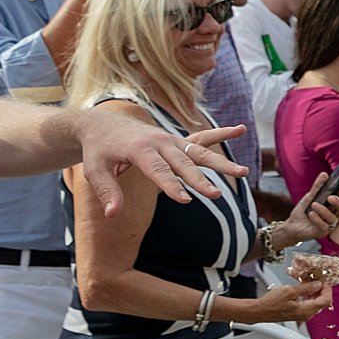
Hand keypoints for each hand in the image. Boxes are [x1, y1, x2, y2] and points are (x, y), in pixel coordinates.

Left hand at [79, 111, 242, 214]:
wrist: (103, 124)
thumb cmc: (98, 150)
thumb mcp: (94, 170)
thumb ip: (107, 191)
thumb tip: (113, 214)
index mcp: (139, 148)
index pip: (158, 170)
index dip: (171, 186)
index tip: (185, 200)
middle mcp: (160, 142)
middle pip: (183, 163)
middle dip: (200, 180)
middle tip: (216, 195)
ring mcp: (171, 140)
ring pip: (199, 152)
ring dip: (221, 163)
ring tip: (244, 172)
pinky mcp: (178, 141)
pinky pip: (203, 137)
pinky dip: (222, 133)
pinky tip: (241, 130)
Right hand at [249, 279, 333, 324]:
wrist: (259, 311)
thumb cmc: (271, 303)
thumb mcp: (289, 291)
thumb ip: (306, 288)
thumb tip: (318, 284)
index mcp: (306, 310)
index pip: (326, 300)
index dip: (327, 289)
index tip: (323, 281)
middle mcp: (306, 315)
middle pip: (322, 301)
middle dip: (321, 289)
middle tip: (316, 279)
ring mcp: (302, 315)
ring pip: (315, 302)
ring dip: (314, 291)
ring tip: (307, 281)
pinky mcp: (298, 313)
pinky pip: (308, 303)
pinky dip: (308, 295)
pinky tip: (302, 288)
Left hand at [278, 171, 338, 244]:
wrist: (291, 226)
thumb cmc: (303, 212)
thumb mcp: (309, 197)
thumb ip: (317, 187)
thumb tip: (324, 174)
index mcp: (333, 206)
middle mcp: (333, 215)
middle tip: (330, 197)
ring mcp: (328, 224)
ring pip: (333, 218)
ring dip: (324, 210)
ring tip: (314, 205)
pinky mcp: (321, 232)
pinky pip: (324, 226)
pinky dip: (317, 219)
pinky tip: (311, 214)